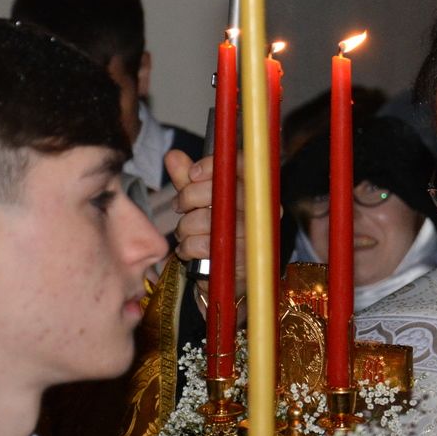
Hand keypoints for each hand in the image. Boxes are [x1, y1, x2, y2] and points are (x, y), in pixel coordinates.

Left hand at [167, 150, 245, 294]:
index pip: (242, 165)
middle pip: (221, 190)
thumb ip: (188, 181)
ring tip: (185, 234)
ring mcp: (255, 235)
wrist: (226, 279)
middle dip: (188, 197)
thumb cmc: (215, 236)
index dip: (213, 165)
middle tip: (179, 207)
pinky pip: (204, 245)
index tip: (192, 174)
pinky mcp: (243, 259)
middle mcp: (263, 210)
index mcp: (257, 191)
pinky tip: (189, 251)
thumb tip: (173, 156)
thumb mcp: (199, 205)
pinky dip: (187, 248)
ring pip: (207, 219)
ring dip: (184, 228)